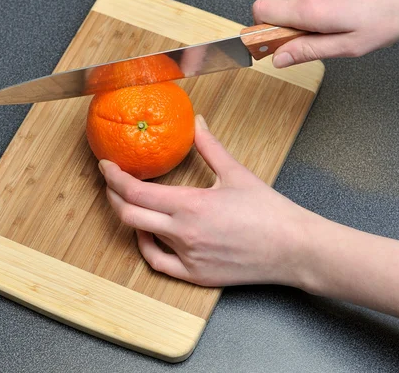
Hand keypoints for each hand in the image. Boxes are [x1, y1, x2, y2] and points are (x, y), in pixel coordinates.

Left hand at [98, 115, 316, 286]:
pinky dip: (146, 247)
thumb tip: (197, 123)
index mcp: (190, 205)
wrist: (293, 248)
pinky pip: (159, 263)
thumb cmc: (268, 211)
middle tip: (112, 183)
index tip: (106, 166)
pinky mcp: (195, 275)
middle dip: (113, 196)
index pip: (136, 191)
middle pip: (129, 215)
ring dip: (129, 219)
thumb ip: (210, 146)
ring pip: (140, 238)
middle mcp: (182, 233)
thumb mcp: (236, 173)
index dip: (114, 178)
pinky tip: (147, 236)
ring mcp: (187, 257)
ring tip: (129, 204)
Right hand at [252, 0, 398, 67]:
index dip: (260, 27)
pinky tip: (352, 5)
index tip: (271, 40)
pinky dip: (329, 0)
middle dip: (298, 25)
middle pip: (284, 10)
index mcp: (310, 10)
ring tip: (347, 18)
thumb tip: (279, 58)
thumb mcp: (348, 46)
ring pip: (304, 1)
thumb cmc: (389, 15)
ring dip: (318, 13)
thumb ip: (308, 51)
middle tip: (327, 34)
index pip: (261, 12)